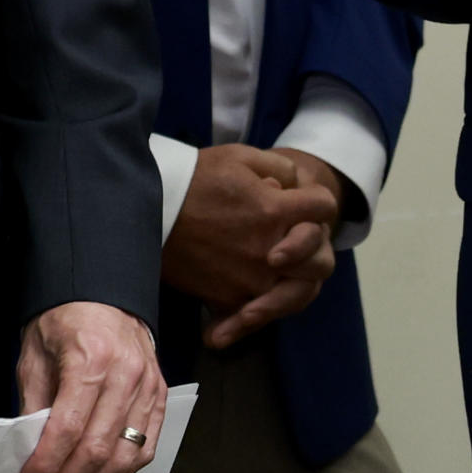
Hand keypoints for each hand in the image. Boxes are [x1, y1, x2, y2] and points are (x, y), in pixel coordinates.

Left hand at [14, 302, 163, 472]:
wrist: (103, 296)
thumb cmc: (64, 325)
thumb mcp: (34, 361)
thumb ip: (34, 408)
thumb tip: (29, 456)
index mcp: (92, 360)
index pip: (67, 430)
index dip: (43, 466)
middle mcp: (128, 374)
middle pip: (98, 449)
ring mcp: (150, 385)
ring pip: (126, 456)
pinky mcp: (160, 394)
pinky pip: (148, 446)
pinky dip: (123, 471)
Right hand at [161, 144, 338, 346]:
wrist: (148, 208)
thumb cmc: (196, 179)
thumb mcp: (243, 158)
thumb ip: (281, 170)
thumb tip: (295, 188)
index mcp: (276, 211)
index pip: (324, 207)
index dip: (318, 201)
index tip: (305, 200)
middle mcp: (268, 250)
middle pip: (321, 262)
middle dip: (316, 249)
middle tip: (297, 241)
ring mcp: (248, 279)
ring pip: (296, 294)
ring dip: (296, 284)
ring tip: (283, 276)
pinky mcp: (224, 298)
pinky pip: (254, 314)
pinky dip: (257, 314)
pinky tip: (253, 309)